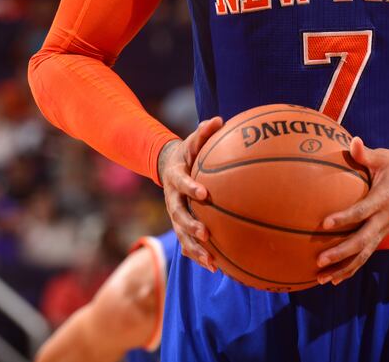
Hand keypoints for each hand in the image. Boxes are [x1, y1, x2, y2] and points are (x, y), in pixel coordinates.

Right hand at [158, 116, 223, 271]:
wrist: (170, 167)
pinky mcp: (180, 225)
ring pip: (181, 235)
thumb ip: (204, 132)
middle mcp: (172, 198)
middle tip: (206, 233)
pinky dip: (199, 255)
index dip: (190, 187)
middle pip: (177, 215)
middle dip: (190, 225)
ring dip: (195, 249)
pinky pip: (188, 243)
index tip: (204, 193)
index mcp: (175, 177)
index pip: (181, 182)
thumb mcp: (193, 140)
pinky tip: (216, 268)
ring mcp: (175, 214)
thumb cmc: (189, 152)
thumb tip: (219, 120)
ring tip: (212, 262)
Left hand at [316, 137, 388, 284]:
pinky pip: (366, 254)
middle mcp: (384, 219)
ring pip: (364, 254)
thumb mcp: (383, 157)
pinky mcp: (383, 234)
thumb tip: (352, 140)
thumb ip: (365, 153)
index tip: (324, 224)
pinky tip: (336, 277)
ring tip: (324, 278)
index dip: (344, 218)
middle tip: (320, 260)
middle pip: (362, 241)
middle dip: (341, 253)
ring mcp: (384, 229)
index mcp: (382, 199)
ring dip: (344, 267)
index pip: (361, 211)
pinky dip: (352, 267)